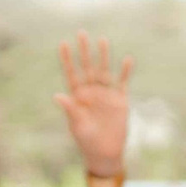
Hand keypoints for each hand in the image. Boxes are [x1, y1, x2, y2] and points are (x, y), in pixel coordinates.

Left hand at [54, 31, 133, 175]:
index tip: (63, 44)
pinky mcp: (120, 101)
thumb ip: (70, 110)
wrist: (106, 153)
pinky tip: (128, 60)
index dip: (67, 59)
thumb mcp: (77, 126)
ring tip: (102, 40)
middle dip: (84, 51)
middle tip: (81, 33)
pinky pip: (122, 83)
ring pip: (104, 71)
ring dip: (103, 56)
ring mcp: (105, 95)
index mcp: (77, 97)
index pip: (71, 74)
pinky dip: (125, 72)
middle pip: (87, 67)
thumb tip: (57, 95)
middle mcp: (91, 92)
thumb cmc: (87, 141)